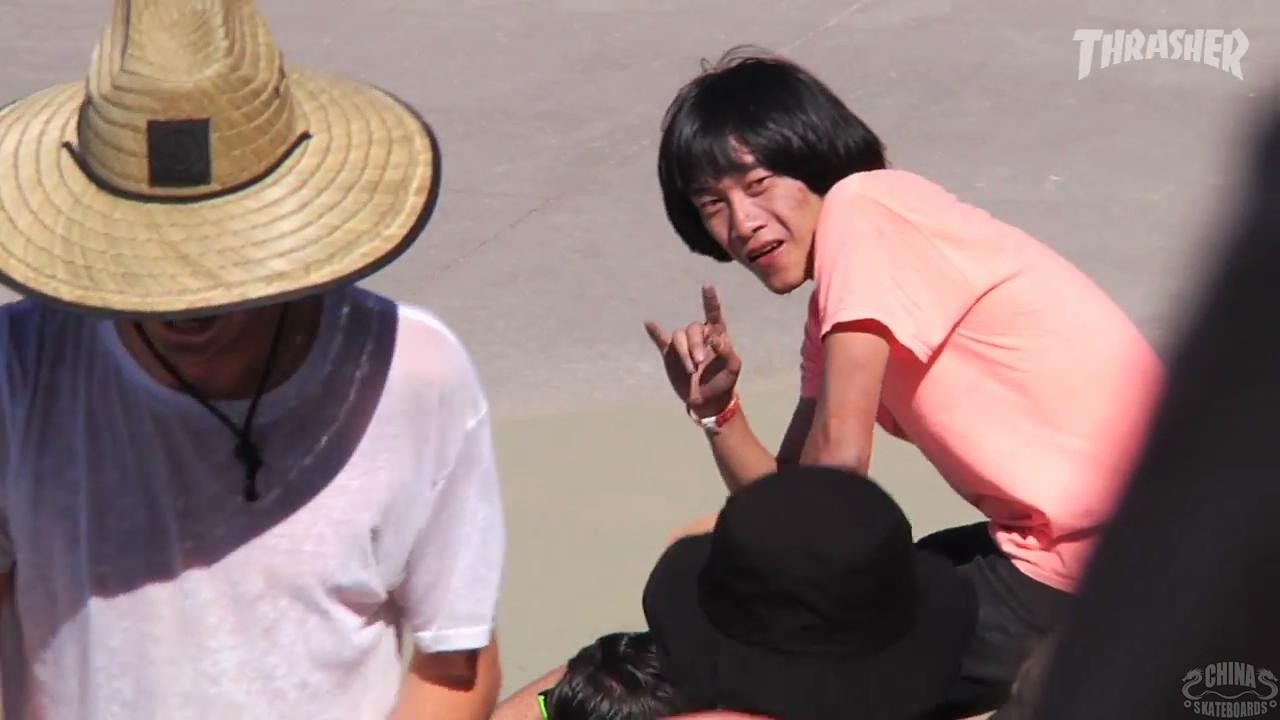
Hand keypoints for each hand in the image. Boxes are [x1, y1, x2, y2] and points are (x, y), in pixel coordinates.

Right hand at [644, 284, 742, 413]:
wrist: (709, 400)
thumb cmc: (724, 382)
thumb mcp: (733, 368)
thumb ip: (727, 351)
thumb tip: (715, 338)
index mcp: (716, 335)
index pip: (713, 313)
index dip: (710, 300)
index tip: (707, 285)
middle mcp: (699, 336)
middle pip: (693, 328)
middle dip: (694, 345)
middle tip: (698, 363)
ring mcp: (684, 345)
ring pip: (678, 336)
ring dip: (683, 352)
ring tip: (690, 370)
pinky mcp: (670, 354)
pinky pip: (660, 340)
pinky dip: (654, 332)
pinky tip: (648, 323)